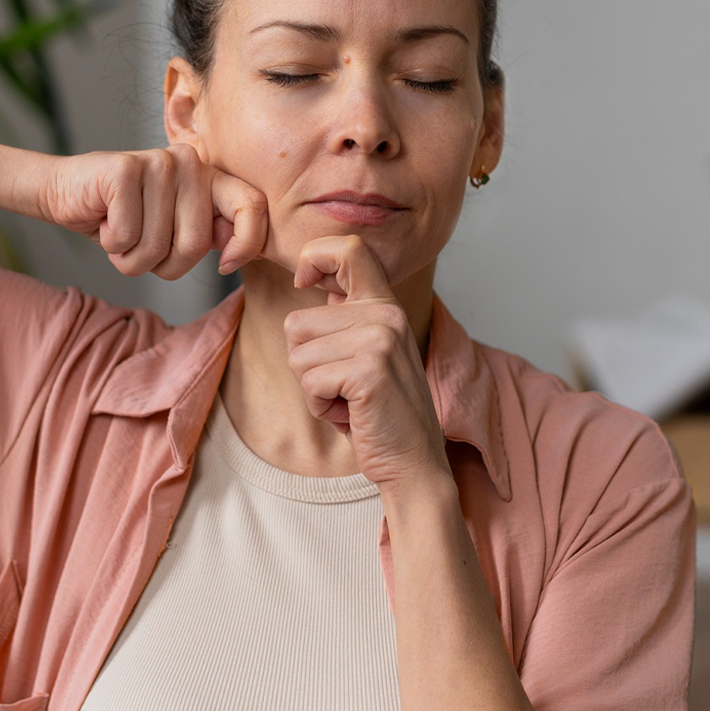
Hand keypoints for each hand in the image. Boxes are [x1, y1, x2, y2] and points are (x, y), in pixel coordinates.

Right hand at [39, 146, 268, 279]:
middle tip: (142, 248)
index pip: (252, 205)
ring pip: (157, 246)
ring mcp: (157, 162)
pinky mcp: (124, 170)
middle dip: (164, 264)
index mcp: (208, 176)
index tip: (226, 266)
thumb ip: (208, 234)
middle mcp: (188, 162)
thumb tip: (238, 251)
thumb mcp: (173, 230)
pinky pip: (127, 237)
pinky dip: (112, 245)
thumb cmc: (124, 217)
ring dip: (132, 258)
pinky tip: (105, 222)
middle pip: (196, 244)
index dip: (247, 244)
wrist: (67, 194)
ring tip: (120, 234)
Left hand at [283, 235, 451, 491]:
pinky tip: (351, 413)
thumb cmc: (379, 411)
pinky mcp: (369, 370)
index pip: (349, 248)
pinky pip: (309, 382)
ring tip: (349, 399)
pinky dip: (320, 406)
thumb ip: (345, 316)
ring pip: (298, 356)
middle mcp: (385, 314)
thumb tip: (311, 274)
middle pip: (296, 324)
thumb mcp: (366, 351)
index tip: (305, 282)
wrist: (413, 462)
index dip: (314, 257)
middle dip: (306, 363)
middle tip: (344, 385)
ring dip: (313, 388)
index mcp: (385, 304)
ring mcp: (379, 339)